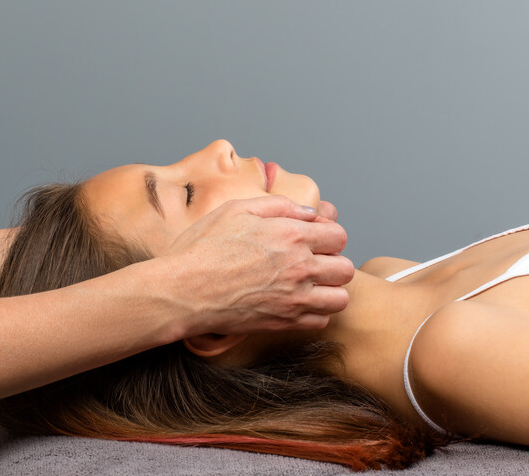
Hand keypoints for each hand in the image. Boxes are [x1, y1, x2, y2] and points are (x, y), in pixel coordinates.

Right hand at [161, 195, 353, 336]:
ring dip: (330, 290)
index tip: (314, 239)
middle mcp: (300, 267)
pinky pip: (321, 321)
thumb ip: (278, 206)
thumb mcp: (236, 209)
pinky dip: (315, 313)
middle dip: (333, 262)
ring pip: (341, 298)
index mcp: (291, 235)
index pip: (338, 235)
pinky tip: (297, 303)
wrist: (182, 291)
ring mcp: (294, 298)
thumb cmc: (202, 248)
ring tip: (310, 286)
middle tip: (313, 263)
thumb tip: (308, 212)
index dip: (328, 235)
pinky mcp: (284, 322)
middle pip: (345, 268)